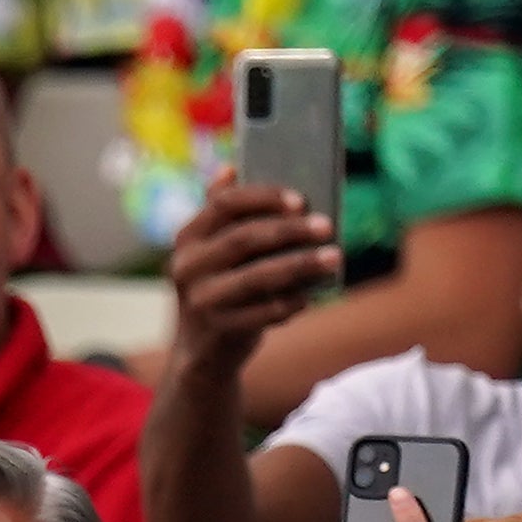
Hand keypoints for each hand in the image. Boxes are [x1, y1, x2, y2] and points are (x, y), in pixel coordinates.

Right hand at [163, 177, 335, 361]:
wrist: (201, 352)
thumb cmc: (219, 289)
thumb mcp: (212, 252)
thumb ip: (221, 215)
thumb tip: (229, 169)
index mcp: (187, 238)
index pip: (224, 204)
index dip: (263, 197)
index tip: (301, 200)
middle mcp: (187, 266)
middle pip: (244, 238)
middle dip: (290, 230)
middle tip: (328, 226)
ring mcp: (201, 300)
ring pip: (258, 276)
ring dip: (301, 265)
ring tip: (334, 258)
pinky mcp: (219, 330)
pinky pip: (264, 312)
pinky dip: (291, 302)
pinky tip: (311, 296)